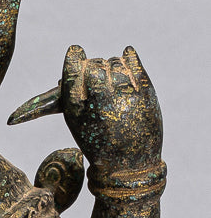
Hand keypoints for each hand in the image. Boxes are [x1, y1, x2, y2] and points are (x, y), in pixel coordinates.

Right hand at [60, 45, 162, 170]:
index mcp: (77, 108)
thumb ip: (72, 90)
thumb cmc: (98, 140)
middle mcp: (100, 101)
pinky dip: (130, 58)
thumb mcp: (76, 120)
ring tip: (113, 79)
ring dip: (112, 65)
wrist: (127, 166)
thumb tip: (76, 54)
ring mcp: (125, 97)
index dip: (74, 58)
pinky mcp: (145, 96)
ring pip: (115, 63)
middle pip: (94, 65)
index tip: (76, 51)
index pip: (72, 71)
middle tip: (97, 74)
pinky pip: (135, 65)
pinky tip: (127, 56)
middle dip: (95, 66)